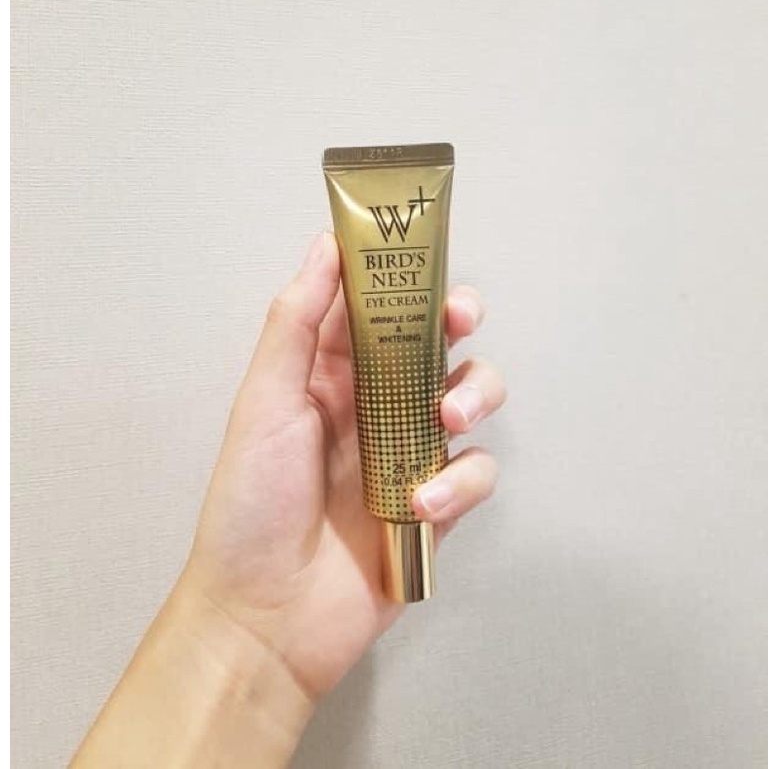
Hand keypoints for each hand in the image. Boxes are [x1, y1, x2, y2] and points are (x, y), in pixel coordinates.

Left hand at [183, 231, 506, 701]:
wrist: (267, 614)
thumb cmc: (252, 505)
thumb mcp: (265, 401)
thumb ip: (297, 323)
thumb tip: (326, 246)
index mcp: (333, 374)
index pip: (380, 307)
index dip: (407, 277)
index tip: (424, 258)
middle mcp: (377, 405)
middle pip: (438, 343)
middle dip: (459, 323)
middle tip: (460, 322)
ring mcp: (410, 452)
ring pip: (471, 398)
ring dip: (473, 397)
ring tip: (445, 421)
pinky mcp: (437, 502)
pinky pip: (476, 471)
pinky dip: (460, 481)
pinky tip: (422, 502)